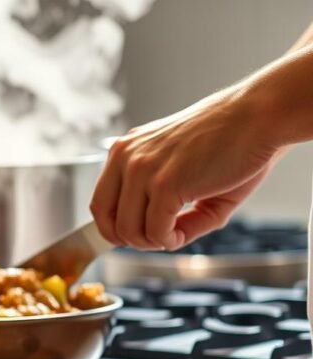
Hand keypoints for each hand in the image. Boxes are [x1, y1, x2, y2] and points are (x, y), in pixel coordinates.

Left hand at [90, 89, 281, 250]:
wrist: (258, 117)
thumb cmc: (230, 141)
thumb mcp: (187, 176)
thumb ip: (169, 208)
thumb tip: (162, 240)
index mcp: (126, 150)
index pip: (100, 201)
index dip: (114, 228)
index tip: (137, 236)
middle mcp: (126, 156)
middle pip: (105, 218)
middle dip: (130, 240)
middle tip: (159, 239)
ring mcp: (142, 170)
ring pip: (128, 230)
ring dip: (152, 242)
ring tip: (175, 235)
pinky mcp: (164, 184)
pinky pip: (155, 231)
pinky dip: (169, 241)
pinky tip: (182, 235)